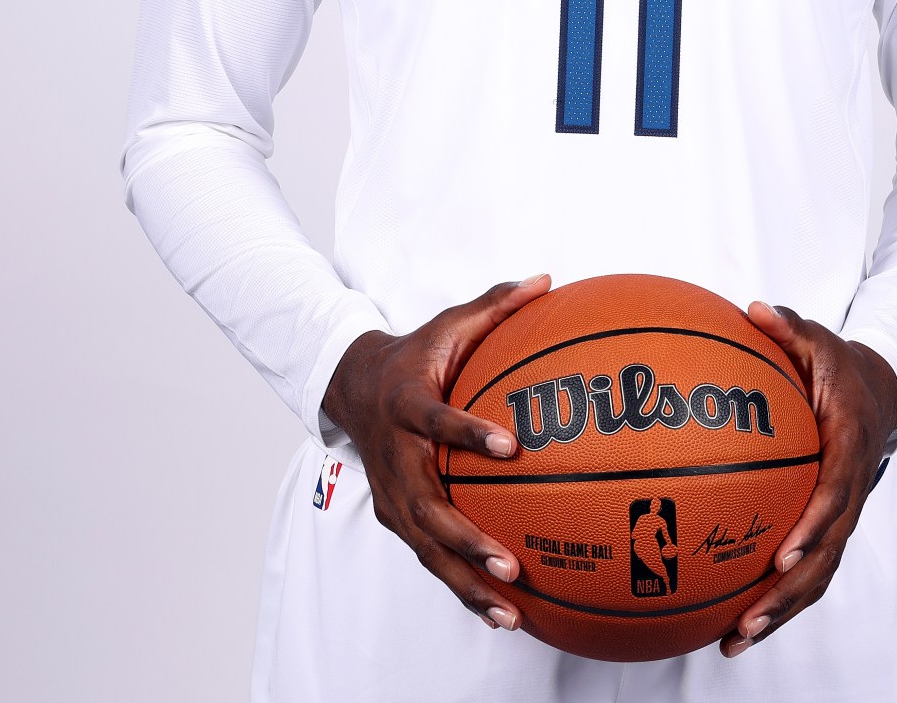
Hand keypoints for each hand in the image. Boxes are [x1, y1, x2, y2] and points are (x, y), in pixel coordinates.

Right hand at [320, 275, 551, 630]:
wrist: (349, 387)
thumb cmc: (413, 356)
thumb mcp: (447, 325)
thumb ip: (495, 304)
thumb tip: (547, 279)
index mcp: (408, 405)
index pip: (436, 420)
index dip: (467, 432)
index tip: (509, 447)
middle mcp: (396, 457)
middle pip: (426, 507)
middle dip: (467, 540)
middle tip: (509, 562)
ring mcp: (391, 494)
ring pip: (426, 547)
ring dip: (465, 581)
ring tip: (509, 610)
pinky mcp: (394, 517)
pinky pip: (428, 557)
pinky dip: (460, 587)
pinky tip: (501, 616)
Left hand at [720, 302, 896, 656]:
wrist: (879, 396)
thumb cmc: (838, 368)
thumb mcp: (819, 339)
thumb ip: (789, 326)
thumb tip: (755, 308)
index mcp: (847, 447)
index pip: (834, 495)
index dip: (812, 527)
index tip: (783, 553)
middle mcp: (849, 493)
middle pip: (825, 555)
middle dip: (789, 593)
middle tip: (748, 619)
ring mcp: (841, 518)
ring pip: (817, 575)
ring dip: (781, 611)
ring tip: (735, 640)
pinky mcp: (828, 530)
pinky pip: (806, 572)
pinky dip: (777, 601)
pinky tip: (733, 623)